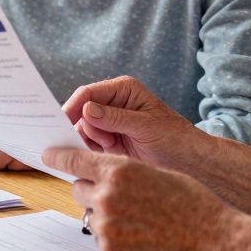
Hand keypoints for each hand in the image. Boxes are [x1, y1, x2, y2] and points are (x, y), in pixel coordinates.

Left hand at [43, 146, 241, 250]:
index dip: (59, 156)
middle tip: (116, 193)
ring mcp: (107, 226)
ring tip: (136, 217)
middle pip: (78, 186)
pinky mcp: (110, 250)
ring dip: (103, 212)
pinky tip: (138, 234)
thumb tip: (102, 171)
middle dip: (91, 187)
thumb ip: (124, 171)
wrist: (213, 240)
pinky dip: (113, 234)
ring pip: (89, 212)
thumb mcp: (156, 172)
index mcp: (119, 170)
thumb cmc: (192, 202)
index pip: (74, 159)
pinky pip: (100, 236)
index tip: (48, 154)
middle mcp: (107, 196)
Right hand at [62, 76, 200, 167]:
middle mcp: (114, 103)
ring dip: (92, 140)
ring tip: (112, 146)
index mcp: (123, 90)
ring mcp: (111, 122)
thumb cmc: (174, 138)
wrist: (189, 161)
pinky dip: (93, 149)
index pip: (88, 93)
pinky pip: (90, 142)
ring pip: (83, 128)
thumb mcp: (146, 126)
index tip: (62, 121)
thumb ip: (115, 118)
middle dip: (86, 127)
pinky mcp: (110, 140)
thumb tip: (87, 110)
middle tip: (104, 141)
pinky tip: (108, 152)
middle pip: (82, 111)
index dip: (73, 106)